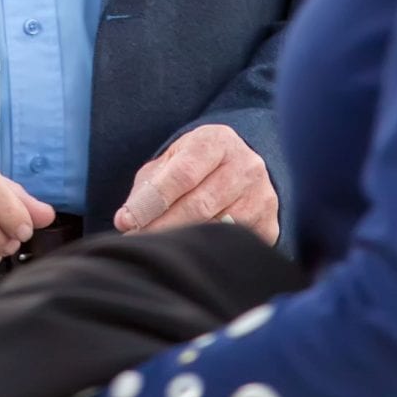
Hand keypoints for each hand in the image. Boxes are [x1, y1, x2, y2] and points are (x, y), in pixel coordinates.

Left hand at [114, 124, 278, 242]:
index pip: (183, 173)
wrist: (242, 170)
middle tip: (138, 241)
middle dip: (163, 226)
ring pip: (217, 228)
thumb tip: (126, 220)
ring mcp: (261, 196)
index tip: (126, 221)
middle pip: (200, 204)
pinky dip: (207, 252)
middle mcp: (245, 165)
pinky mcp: (270, 224)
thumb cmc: (197, 167)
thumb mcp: (173, 162)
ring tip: (159, 249)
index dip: (153, 200)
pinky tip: (189, 255)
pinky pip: (233, 245)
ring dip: (183, 241)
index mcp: (216, 141)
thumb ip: (149, 186)